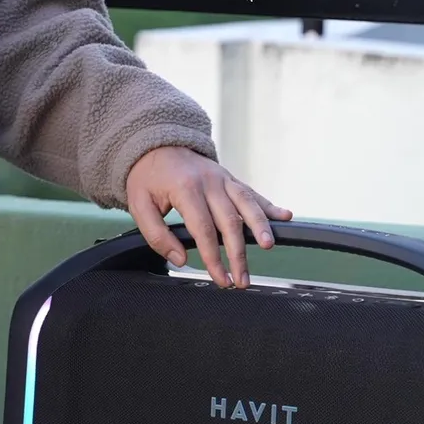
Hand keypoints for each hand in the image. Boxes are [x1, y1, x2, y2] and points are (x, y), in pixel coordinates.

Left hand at [126, 146, 291, 288]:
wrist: (156, 144)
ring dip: (260, 227)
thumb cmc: (148, 177)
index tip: (221, 279)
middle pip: (230, 222)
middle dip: (238, 254)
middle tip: (243, 279)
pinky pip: (252, 194)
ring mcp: (223, 179)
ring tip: (268, 246)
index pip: (204, 230)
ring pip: (247, 205)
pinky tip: (285, 216)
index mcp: (185, 188)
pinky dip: (270, 206)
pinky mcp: (230, 179)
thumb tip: (180, 259)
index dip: (214, 258)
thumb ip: (157, 235)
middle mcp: (209, 182)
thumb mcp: (139, 205)